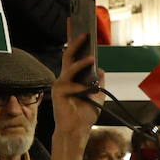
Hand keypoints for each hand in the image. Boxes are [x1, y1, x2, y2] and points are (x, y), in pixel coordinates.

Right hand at [50, 32, 103, 159]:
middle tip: (85, 33)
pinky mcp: (58, 91)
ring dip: (81, 62)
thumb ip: (98, 81)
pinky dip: (82, 87)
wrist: (76, 130)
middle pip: (69, 56)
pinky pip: (72, 84)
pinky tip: (87, 91)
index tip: (81, 29)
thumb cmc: (84, 114)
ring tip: (91, 58)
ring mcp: (60, 84)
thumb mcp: (97, 95)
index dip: (76, 43)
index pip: (73, 57)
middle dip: (76, 43)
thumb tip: (101, 69)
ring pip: (70, 66)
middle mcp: (64, 78)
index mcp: (72, 78)